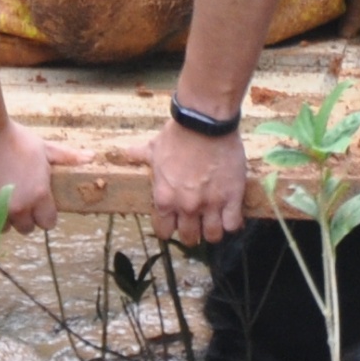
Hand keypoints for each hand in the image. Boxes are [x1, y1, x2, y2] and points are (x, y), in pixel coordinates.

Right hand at [0, 118, 70, 230]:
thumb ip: (67, 157)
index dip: (43, 215)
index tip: (37, 205)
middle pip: (26, 228)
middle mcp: (20, 207)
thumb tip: (91, 157)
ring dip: (4, 218)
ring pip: (4, 228)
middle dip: (24, 217)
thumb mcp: (44, 148)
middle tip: (17, 199)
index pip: (48, 223)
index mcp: (39, 195)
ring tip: (0, 198)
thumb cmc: (14, 138)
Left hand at [147, 120, 245, 243]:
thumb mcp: (154, 147)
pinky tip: (229, 213)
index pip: (163, 231)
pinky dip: (231, 222)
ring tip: (214, 222)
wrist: (204, 123)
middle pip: (189, 237)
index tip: (174, 222)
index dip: (169, 228)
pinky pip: (232, 224)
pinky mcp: (232, 197)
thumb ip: (140, 155)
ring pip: (212, 236)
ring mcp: (211, 204)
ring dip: (212, 231)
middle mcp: (186, 207)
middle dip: (191, 233)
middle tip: (196, 223)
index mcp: (165, 199)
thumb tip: (127, 153)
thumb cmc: (177, 135)